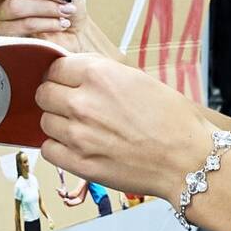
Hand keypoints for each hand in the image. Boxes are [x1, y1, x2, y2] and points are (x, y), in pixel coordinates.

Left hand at [36, 53, 212, 199]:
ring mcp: (78, 135)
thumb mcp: (139, 80)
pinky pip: (48, 150)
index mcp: (99, 75)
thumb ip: (102, 75)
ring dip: (58, 122)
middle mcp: (83, 102)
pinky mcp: (78, 163)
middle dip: (55, 96)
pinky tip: (77, 146)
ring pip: (44, 121)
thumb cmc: (173, 120)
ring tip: (81, 127)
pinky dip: (58, 147)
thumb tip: (78, 74)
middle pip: (43, 93)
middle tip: (72, 104)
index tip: (68, 82)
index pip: (55, 67)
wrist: (187, 159)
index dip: (62, 74)